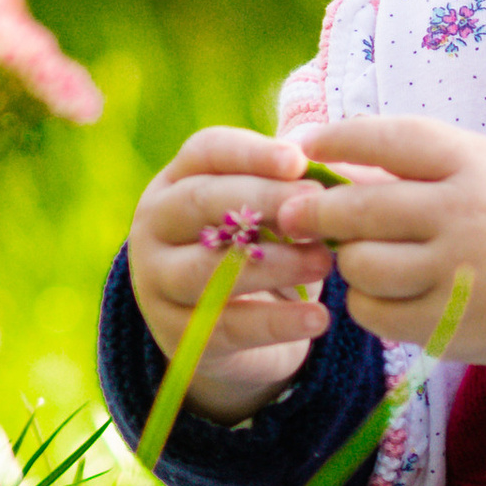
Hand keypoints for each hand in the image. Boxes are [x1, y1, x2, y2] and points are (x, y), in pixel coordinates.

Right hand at [126, 128, 339, 422]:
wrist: (237, 331)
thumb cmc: (258, 249)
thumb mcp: (269, 213)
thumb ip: (289, 188)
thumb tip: (332, 168)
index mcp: (176, 180)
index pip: (206, 151)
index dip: (252, 153)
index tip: (298, 161)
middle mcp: (153, 224)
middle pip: (200, 200)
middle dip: (263, 200)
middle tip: (315, 207)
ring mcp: (156, 280)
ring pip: (206, 268)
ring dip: (272, 263)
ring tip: (324, 263)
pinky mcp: (174, 333)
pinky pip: (226, 326)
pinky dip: (276, 322)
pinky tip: (318, 318)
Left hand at [274, 117, 485, 397]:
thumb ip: (420, 164)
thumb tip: (331, 164)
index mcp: (476, 164)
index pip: (391, 140)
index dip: (338, 140)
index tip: (301, 146)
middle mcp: (465, 214)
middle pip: (360, 208)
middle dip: (313, 209)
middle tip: (292, 212)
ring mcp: (457, 273)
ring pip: (360, 264)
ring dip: (347, 260)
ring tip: (360, 256)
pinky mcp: (449, 324)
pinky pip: (373, 311)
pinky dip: (363, 302)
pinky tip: (379, 293)